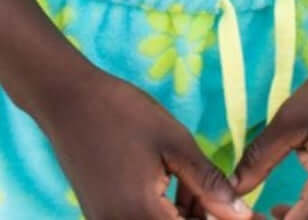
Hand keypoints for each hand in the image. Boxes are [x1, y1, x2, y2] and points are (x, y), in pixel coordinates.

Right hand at [39, 65, 260, 219]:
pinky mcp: (102, 219)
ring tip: (191, 180)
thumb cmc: (121, 113)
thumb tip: (241, 215)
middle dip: (201, 216)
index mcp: (141, 218)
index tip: (235, 205)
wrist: (66, 99)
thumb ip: (208, 184)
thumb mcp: (173, 143)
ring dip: (183, 215)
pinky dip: (163, 211)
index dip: (219, 219)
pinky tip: (170, 184)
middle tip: (213, 190)